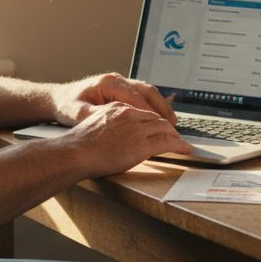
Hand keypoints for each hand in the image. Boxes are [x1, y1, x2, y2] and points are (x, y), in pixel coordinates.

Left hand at [52, 73, 175, 125]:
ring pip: (148, 91)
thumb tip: (114, 120)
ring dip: (161, 106)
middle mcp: (117, 79)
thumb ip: (96, 116)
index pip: (135, 97)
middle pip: (147, 90)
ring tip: (171, 122)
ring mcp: (121, 83)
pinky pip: (143, 95)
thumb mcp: (78, 113)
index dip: (149, 112)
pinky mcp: (122, 89)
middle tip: (172, 124)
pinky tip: (160, 117)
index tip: (159, 125)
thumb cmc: (67, 104)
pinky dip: (154, 105)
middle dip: (161, 107)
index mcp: (108, 83)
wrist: (60, 98)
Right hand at [60, 102, 192, 176]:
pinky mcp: (142, 144)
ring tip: (182, 143)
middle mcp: (129, 114)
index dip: (154, 120)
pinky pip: (167, 142)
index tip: (159, 126)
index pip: (142, 111)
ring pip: (165, 128)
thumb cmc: (78, 146)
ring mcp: (136, 129)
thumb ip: (109, 126)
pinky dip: (179, 145)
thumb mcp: (94, 126)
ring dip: (176, 136)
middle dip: (168, 126)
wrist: (75, 153)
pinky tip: (185, 149)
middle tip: (176, 135)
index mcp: (117, 108)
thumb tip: (116, 137)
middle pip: (156, 118)